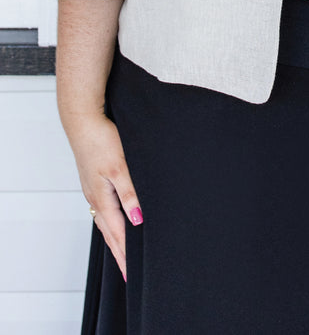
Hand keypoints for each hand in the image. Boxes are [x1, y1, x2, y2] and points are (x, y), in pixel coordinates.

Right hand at [67, 113, 142, 280]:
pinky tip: (116, 219)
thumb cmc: (102, 140)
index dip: (126, 255)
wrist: (83, 120)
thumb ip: (130, 194)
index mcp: (102, 199)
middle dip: (119, 253)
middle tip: (128, 274)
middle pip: (109, 233)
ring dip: (115, 238)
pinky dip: (111, 221)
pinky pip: (103, 208)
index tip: (133, 275)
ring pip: (105, 221)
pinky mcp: (94, 180)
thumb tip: (137, 221)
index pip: (118, 234)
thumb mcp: (121, 167)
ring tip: (123, 253)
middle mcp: (95, 198)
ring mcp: (93, 189)